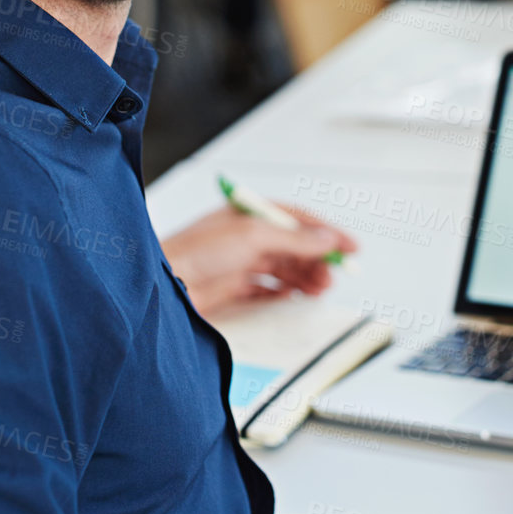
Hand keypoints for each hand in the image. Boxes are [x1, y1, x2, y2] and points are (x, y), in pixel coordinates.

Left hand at [160, 205, 357, 316]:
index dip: (326, 232)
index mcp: (249, 215)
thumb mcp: (255, 237)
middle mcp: (243, 237)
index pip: (297, 219)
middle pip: (292, 246)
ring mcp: (236, 263)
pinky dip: (281, 293)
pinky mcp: (228, 288)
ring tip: (319, 289)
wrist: (162, 284)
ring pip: (281, 269)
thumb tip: (326, 239)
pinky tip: (291, 298)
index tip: (350, 247)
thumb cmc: (197, 252)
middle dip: (317, 259)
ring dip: (303, 277)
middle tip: (333, 275)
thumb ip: (295, 240)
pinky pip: (263, 290)